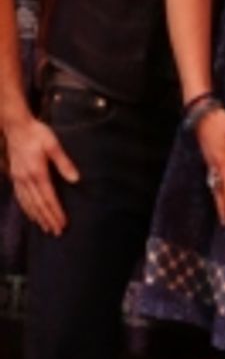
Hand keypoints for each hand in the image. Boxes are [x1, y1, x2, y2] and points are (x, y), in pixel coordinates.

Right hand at [3, 112, 79, 235]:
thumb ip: (64, 163)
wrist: (16, 126)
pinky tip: (30, 215)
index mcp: (37, 172)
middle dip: (48, 219)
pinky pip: (20, 197)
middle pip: (38, 205)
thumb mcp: (53, 145)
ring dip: (37, 217)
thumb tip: (76, 179)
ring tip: (45, 228)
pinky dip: (26, 208)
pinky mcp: (15, 176)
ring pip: (28, 203)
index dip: (56, 212)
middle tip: (56, 232)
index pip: (48, 198)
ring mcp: (19, 178)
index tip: (63, 223)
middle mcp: (26, 179)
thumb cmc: (37, 133)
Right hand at [197, 107, 224, 226]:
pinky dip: (214, 189)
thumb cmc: (220, 121)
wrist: (200, 112)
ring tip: (221, 213)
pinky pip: (211, 178)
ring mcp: (209, 162)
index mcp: (222, 161)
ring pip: (213, 186)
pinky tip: (216, 191)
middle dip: (222, 208)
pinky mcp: (207, 157)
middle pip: (218, 191)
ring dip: (218, 200)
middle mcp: (214, 165)